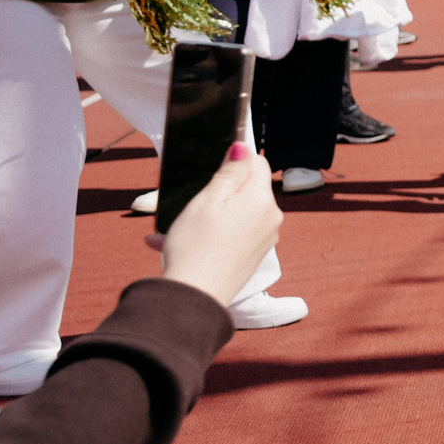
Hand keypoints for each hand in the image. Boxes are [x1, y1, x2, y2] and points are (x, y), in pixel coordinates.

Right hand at [153, 147, 280, 306]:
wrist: (195, 296)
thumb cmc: (196, 246)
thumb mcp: (208, 200)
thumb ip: (230, 172)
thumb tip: (243, 147)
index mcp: (262, 201)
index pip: (257, 163)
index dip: (235, 159)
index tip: (214, 165)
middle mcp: (270, 218)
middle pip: (247, 190)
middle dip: (218, 191)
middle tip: (188, 203)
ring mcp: (264, 239)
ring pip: (235, 214)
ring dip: (208, 216)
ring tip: (173, 229)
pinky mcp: (252, 255)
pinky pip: (231, 234)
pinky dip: (209, 234)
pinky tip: (176, 244)